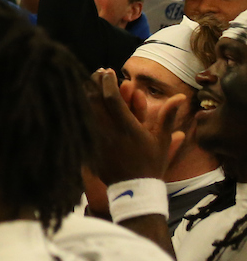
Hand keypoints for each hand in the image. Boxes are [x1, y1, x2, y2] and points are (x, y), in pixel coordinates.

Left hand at [89, 69, 182, 183]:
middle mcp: (109, 132)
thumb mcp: (161, 141)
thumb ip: (167, 116)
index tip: (109, 71)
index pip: (113, 99)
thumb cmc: (150, 164)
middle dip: (95, 83)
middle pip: (95, 101)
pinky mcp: (88, 147)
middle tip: (98, 72)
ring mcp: (96, 140)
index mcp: (127, 129)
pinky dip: (80, 110)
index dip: (109, 83)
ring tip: (89, 82)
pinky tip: (80, 100)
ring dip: (87, 94)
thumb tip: (180, 96)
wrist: (134, 190)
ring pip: (85, 111)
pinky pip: (80, 124)